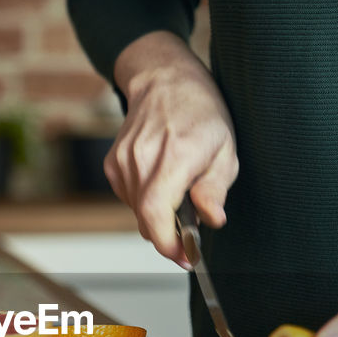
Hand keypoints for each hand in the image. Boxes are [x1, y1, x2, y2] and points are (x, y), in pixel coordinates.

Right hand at [107, 32, 238, 265]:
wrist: (164, 80)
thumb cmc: (200, 112)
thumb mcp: (225, 149)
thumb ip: (215, 189)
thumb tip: (212, 219)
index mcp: (173, 157)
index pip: (155, 214)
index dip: (167, 244)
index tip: (185, 257)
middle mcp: (141, 160)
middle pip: (145, 221)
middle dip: (169, 236)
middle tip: (189, 235)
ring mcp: (123, 161)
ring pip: (137, 212)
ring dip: (158, 215)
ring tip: (179, 192)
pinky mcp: (112, 163)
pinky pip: (129, 198)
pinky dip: (146, 200)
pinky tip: (162, 180)